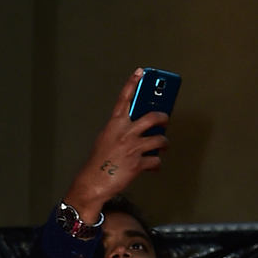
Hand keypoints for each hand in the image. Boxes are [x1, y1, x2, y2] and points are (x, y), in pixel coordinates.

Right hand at [63, 69, 168, 224]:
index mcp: (115, 125)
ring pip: (159, 140)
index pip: (124, 99)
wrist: (92, 184)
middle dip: (163, 117)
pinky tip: (154, 165)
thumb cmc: (97, 164)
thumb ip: (118, 130)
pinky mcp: (138, 164)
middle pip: (153, 117)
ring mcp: (133, 148)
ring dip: (164, 143)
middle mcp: (125, 133)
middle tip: (165, 119)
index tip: (140, 73)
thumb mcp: (104, 140)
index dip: (133, 83)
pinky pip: (155, 160)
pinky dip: (156, 164)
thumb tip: (133, 128)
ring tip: (163, 145)